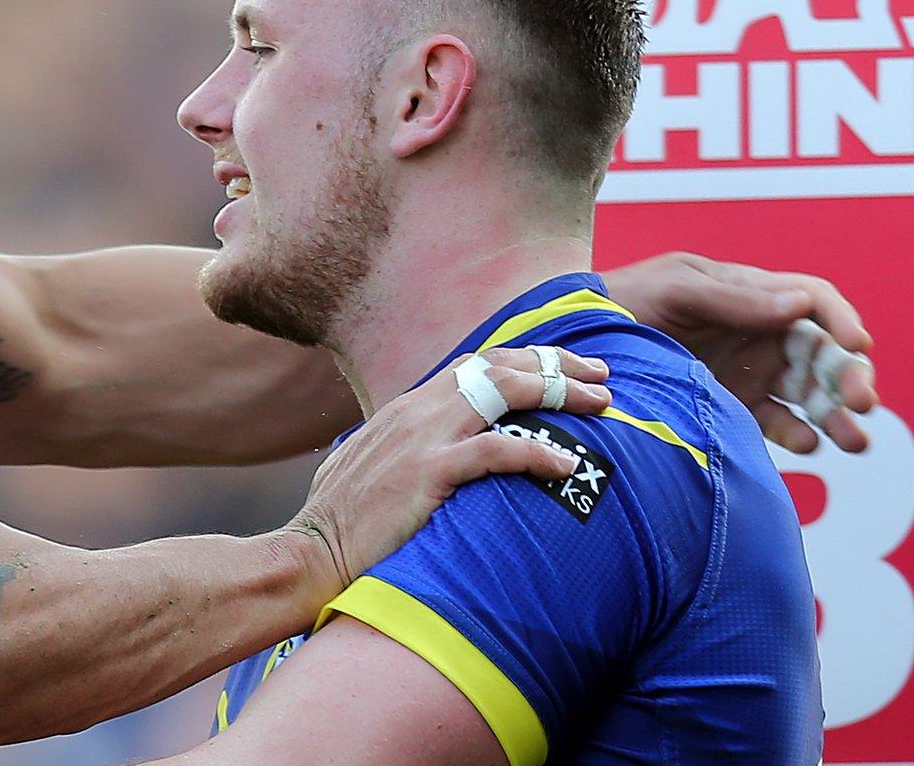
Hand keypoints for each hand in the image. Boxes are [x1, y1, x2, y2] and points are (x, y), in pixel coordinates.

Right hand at [289, 347, 611, 587]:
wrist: (312, 553)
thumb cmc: (341, 524)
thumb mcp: (369, 469)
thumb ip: (401, 452)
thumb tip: (424, 458)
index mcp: (407, 409)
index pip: (477, 365)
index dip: (526, 360)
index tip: (566, 368)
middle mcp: (417, 411)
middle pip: (498, 366)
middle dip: (556, 365)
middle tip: (601, 376)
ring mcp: (422, 438)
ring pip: (503, 392)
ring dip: (559, 393)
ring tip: (601, 405)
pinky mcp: (428, 472)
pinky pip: (496, 451)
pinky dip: (536, 452)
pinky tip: (566, 464)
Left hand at [603, 251, 877, 453]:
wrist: (579, 344)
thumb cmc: (625, 302)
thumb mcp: (674, 289)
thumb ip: (732, 299)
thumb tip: (800, 307)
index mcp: (752, 294)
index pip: (814, 302)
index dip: (840, 320)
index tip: (855, 344)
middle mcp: (760, 333)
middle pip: (824, 353)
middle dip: (850, 375)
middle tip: (861, 400)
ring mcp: (750, 373)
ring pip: (810, 394)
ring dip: (837, 414)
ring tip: (854, 439)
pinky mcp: (736, 408)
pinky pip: (778, 424)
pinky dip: (798, 435)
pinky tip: (805, 444)